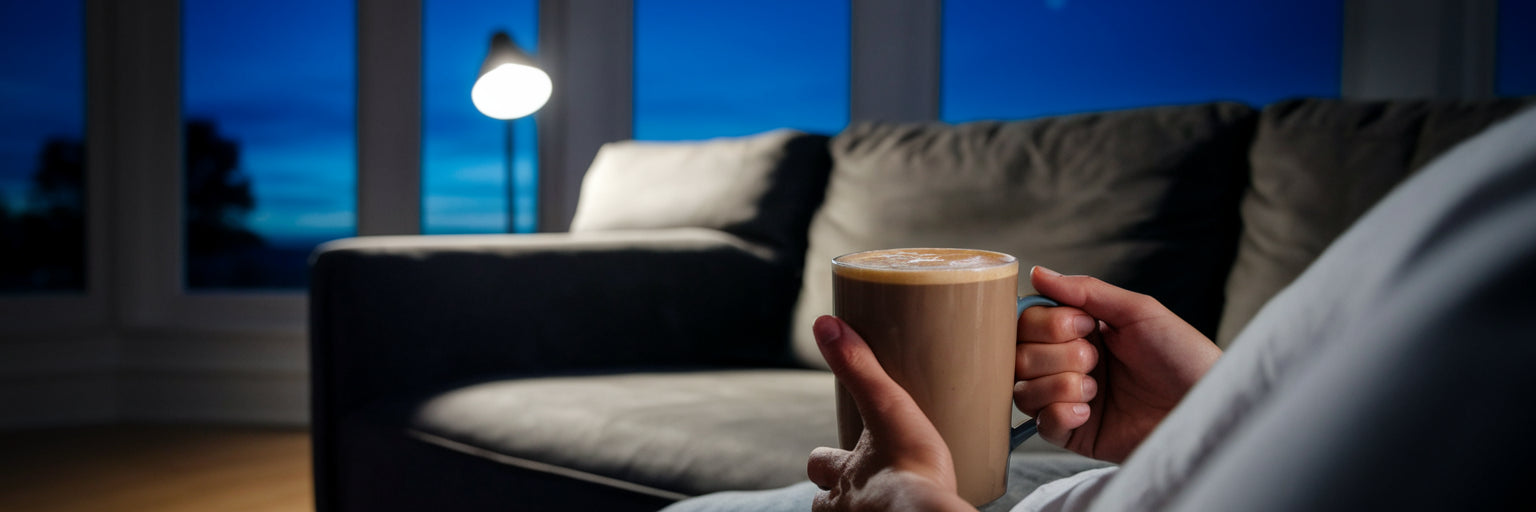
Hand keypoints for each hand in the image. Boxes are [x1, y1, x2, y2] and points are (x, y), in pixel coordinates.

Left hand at [806, 315, 973, 511]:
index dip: (829, 457)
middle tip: (865, 481)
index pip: (819, 464)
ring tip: (886, 500)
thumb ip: (859, 366)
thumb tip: (824, 324)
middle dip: (839, 490)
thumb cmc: (910, 466)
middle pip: (826, 500)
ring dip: (863, 508)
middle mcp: (845, 505)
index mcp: (843, 473)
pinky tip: (907, 510)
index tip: (843, 452)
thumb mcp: (886, 406)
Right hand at [1014, 266, 1220, 462]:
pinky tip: (1090, 412)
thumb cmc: (1184, 356)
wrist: (1208, 408)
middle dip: (1056, 355)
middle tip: (1096, 359)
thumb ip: (1086, 291)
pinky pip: (1040, 425)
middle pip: (1019, 355)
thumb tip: (1038, 273)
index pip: (1028, 322)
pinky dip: (1060, 414)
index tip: (1085, 327)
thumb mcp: (1139, 312)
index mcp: (1080, 333)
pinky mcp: (1076, 434)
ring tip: (1097, 390)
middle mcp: (1068, 364)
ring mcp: (1069, 400)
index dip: (1047, 324)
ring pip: (1023, 390)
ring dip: (1059, 385)